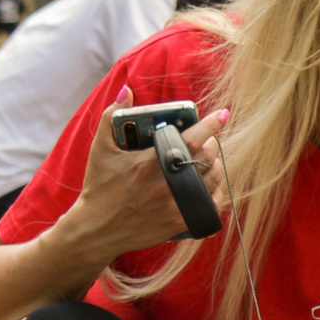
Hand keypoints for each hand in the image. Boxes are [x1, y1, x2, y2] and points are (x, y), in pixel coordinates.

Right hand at [71, 87, 230, 260]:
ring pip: (211, 182)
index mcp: (148, 163)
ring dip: (216, 166)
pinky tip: (211, 185)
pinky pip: (209, 206)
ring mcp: (173, 205)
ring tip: (210, 159)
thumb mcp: (99, 149)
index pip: (189, 139)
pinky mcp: (178, 222)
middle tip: (209, 139)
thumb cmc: (99, 186)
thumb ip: (111, 116)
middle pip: (205, 159)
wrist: (96, 229)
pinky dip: (215, 194)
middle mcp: (165, 184)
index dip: (210, 126)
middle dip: (213, 145)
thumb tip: (126, 90)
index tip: (223, 114)